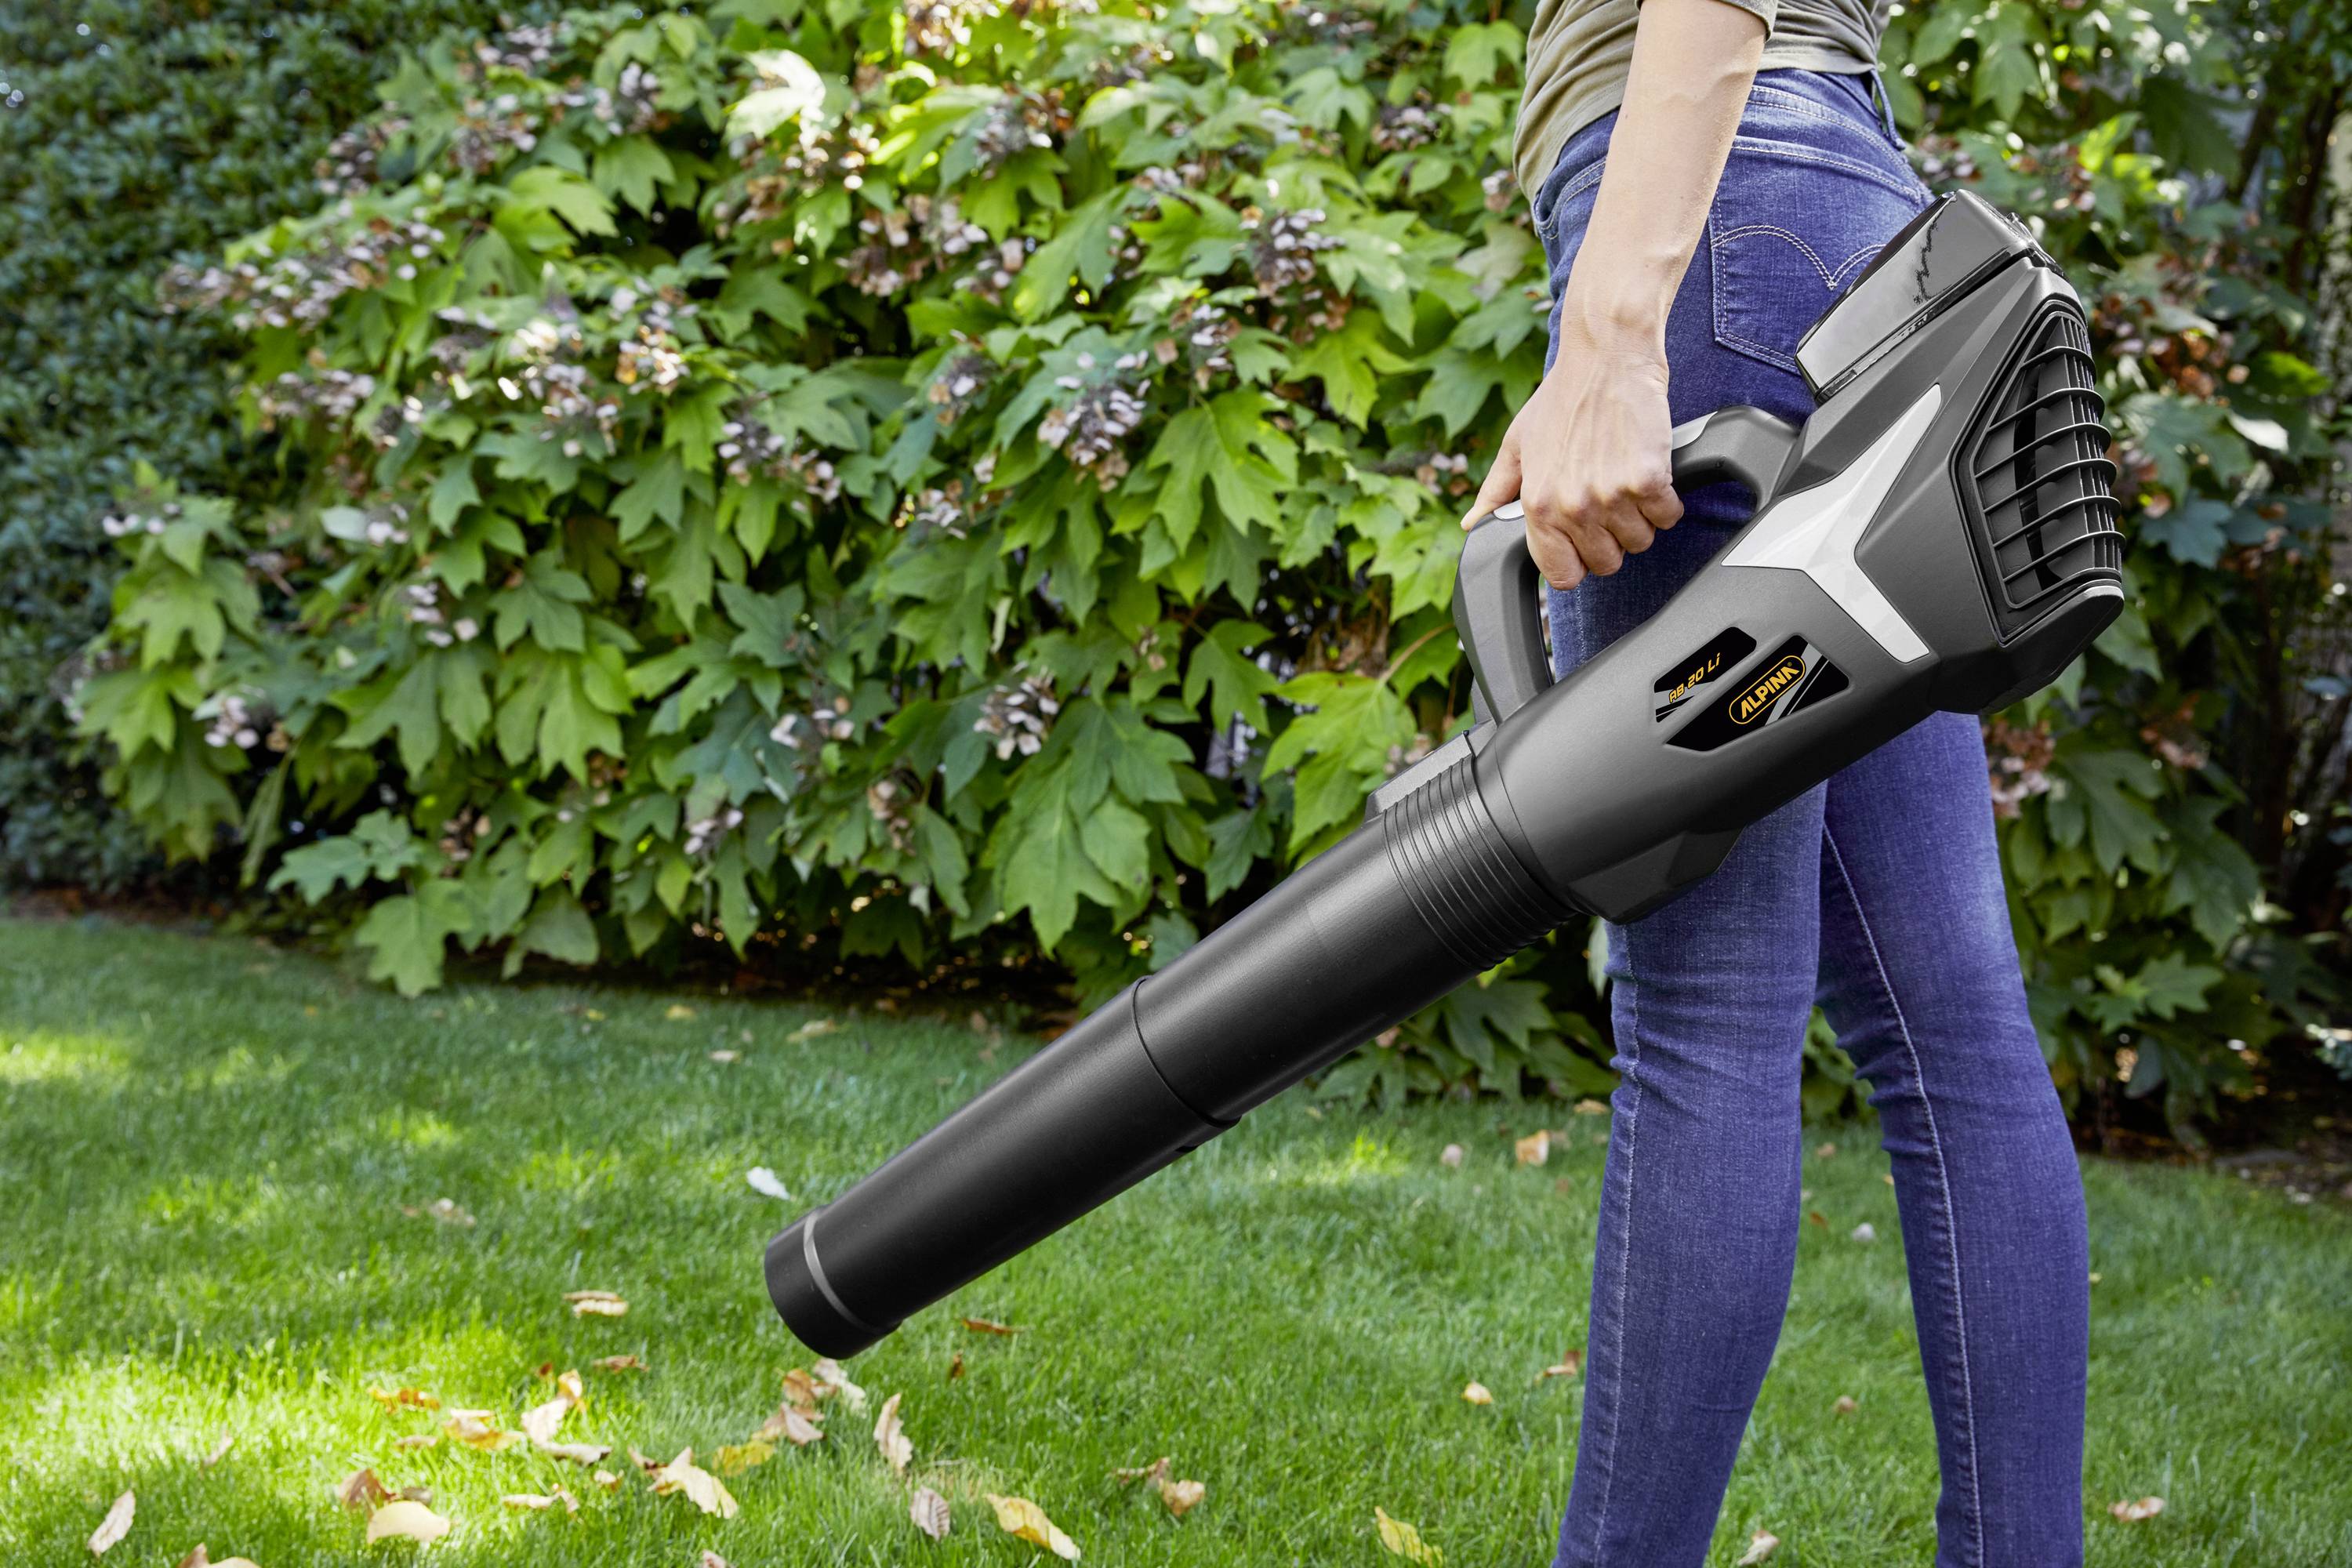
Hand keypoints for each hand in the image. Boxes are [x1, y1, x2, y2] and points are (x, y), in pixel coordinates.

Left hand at [1460, 315, 1683, 590]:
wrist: (1606, 355)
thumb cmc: (1563, 397)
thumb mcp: (1518, 443)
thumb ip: (1496, 491)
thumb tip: (1472, 523)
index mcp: (1537, 504)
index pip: (1562, 574)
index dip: (1577, 561)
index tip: (1584, 542)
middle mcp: (1572, 506)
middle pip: (1606, 563)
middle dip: (1612, 538)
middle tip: (1608, 499)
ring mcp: (1610, 495)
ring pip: (1640, 541)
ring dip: (1640, 516)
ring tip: (1626, 477)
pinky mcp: (1648, 480)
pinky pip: (1667, 517)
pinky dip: (1665, 500)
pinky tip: (1649, 470)